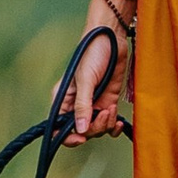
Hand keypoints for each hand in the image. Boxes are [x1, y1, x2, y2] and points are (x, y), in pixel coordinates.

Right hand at [67, 11, 130, 137]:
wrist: (112, 39)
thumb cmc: (91, 52)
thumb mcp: (85, 79)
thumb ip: (83, 105)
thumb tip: (80, 129)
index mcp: (63, 99)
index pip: (59, 127)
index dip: (68, 137)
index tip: (81, 138)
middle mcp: (77, 105)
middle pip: (81, 131)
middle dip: (94, 127)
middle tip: (103, 113)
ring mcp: (93, 105)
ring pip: (97, 129)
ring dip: (106, 124)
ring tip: (111, 109)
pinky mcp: (107, 103)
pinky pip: (109, 125)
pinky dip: (114, 126)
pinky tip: (118, 121)